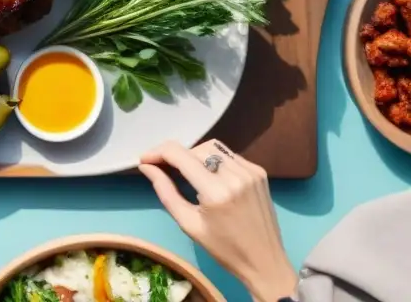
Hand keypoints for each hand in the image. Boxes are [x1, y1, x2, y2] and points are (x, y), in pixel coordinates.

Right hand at [140, 140, 296, 301]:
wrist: (265, 262)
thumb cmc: (224, 249)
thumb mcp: (189, 224)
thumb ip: (165, 191)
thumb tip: (146, 167)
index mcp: (216, 191)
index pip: (180, 155)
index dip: (158, 153)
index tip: (145, 160)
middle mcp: (235, 175)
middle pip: (195, 149)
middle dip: (176, 156)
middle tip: (164, 170)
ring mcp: (250, 171)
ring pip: (212, 148)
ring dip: (194, 156)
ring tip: (187, 174)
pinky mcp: (259, 171)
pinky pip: (228, 156)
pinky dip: (214, 161)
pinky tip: (211, 178)